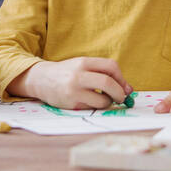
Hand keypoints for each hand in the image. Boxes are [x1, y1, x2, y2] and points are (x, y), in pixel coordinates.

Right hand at [17, 57, 131, 109]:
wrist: (41, 80)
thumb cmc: (67, 73)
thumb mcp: (83, 66)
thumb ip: (104, 73)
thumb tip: (128, 89)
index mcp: (83, 62)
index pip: (111, 66)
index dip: (122, 78)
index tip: (124, 86)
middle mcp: (78, 75)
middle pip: (108, 83)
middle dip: (120, 93)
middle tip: (121, 97)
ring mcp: (74, 90)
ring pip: (102, 100)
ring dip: (108, 102)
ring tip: (103, 99)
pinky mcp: (71, 104)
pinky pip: (92, 108)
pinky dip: (96, 106)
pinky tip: (89, 102)